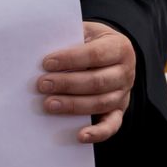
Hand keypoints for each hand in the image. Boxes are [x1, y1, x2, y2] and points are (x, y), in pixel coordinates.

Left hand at [39, 22, 136, 143]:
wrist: (110, 52)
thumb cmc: (91, 41)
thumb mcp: (85, 31)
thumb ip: (69, 38)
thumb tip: (41, 49)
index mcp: (119, 47)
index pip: (95, 55)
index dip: (70, 59)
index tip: (46, 63)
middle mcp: (126, 72)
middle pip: (97, 81)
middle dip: (67, 84)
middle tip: (42, 85)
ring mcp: (123, 93)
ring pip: (100, 103)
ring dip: (73, 105)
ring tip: (49, 104)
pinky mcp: (119, 111)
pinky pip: (112, 125)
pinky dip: (98, 133)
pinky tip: (80, 135)